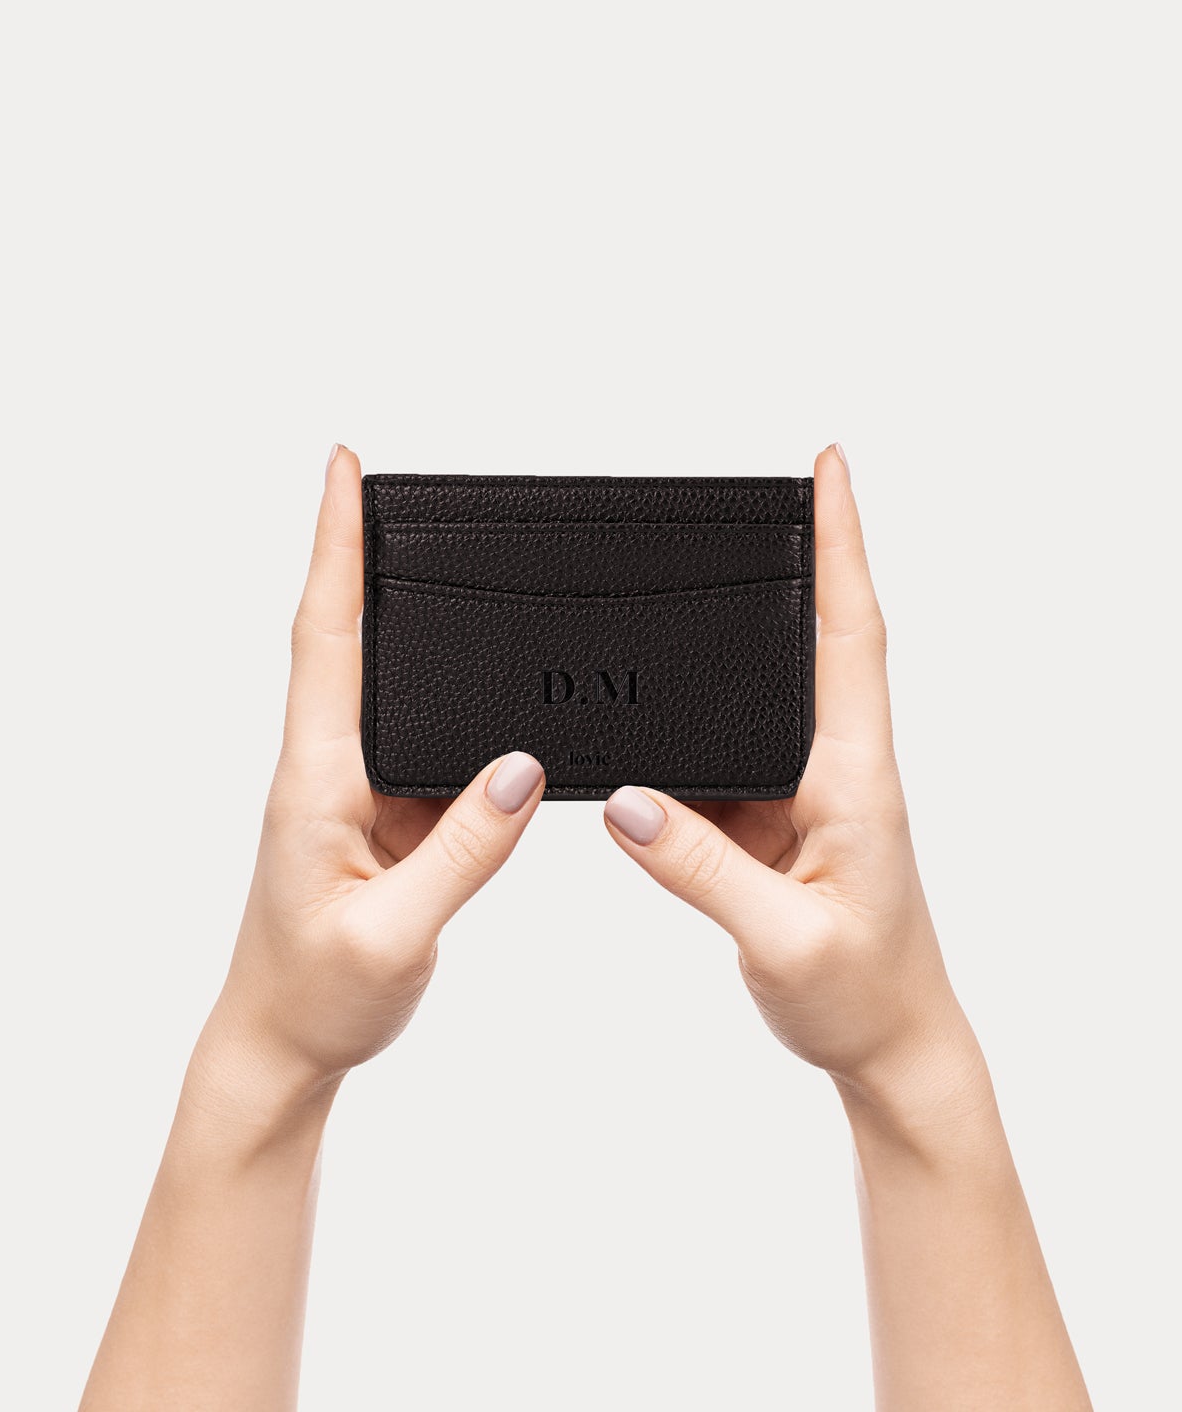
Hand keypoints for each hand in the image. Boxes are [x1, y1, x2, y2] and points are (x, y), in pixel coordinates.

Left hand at [201, 444, 545, 1104]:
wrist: (285, 1049)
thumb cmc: (320, 998)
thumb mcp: (396, 932)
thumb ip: (463, 851)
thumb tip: (522, 765)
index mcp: (317, 779)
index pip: (323, 637)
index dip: (333, 548)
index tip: (342, 472)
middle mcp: (328, 767)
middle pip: (344, 634)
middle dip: (358, 549)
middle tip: (387, 480)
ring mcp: (354, 788)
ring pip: (382, 682)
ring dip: (397, 612)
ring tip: (435, 548)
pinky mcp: (381, 814)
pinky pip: (418, 736)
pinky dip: (447, 692)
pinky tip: (478, 676)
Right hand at [601, 444, 977, 1116]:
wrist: (888, 1046)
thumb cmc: (861, 996)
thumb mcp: (780, 939)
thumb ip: (701, 869)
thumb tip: (629, 800)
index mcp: (855, 776)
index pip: (852, 634)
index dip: (843, 545)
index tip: (831, 470)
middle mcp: (834, 766)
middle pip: (817, 635)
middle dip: (801, 552)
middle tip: (769, 484)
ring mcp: (803, 789)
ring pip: (766, 690)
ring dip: (741, 630)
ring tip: (693, 568)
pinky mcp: (772, 818)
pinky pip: (725, 748)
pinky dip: (691, 716)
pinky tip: (656, 696)